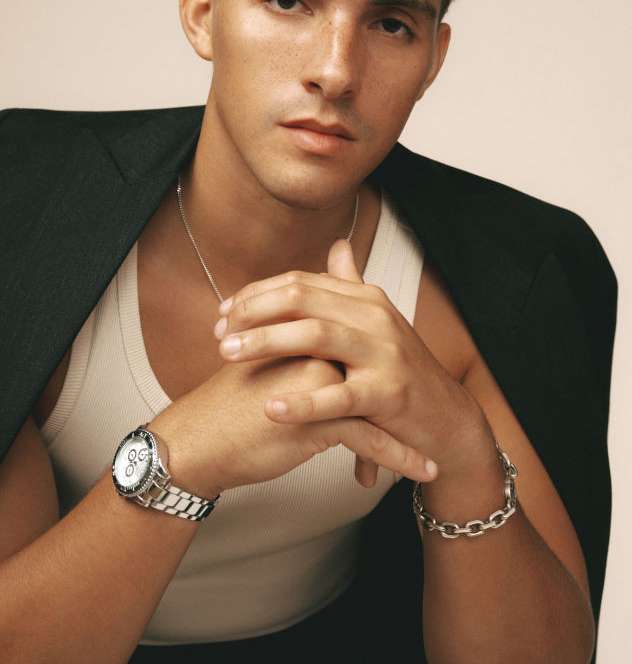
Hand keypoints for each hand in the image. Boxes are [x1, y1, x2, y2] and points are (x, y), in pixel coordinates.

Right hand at [149, 354, 434, 499]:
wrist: (195, 441)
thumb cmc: (226, 408)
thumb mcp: (265, 369)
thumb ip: (295, 352)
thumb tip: (322, 357)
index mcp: (300, 332)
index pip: (355, 348)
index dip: (378, 375)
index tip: (399, 394)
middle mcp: (314, 350)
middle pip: (372, 375)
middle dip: (400, 404)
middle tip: (422, 425)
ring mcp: (317, 382)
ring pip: (377, 407)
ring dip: (409, 437)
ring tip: (432, 459)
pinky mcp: (315, 417)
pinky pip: (368, 438)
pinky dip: (398, 458)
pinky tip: (420, 472)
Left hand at [214, 240, 491, 484]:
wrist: (446, 418)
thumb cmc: (400, 372)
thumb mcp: (376, 323)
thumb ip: (351, 285)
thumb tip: (337, 245)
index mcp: (365, 298)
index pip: (299, 283)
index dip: (256, 295)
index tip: (222, 313)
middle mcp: (375, 317)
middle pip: (301, 299)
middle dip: (252, 313)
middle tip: (218, 333)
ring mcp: (385, 353)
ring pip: (316, 336)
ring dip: (265, 343)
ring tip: (229, 355)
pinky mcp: (389, 394)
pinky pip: (339, 397)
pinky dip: (303, 401)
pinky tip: (271, 407)